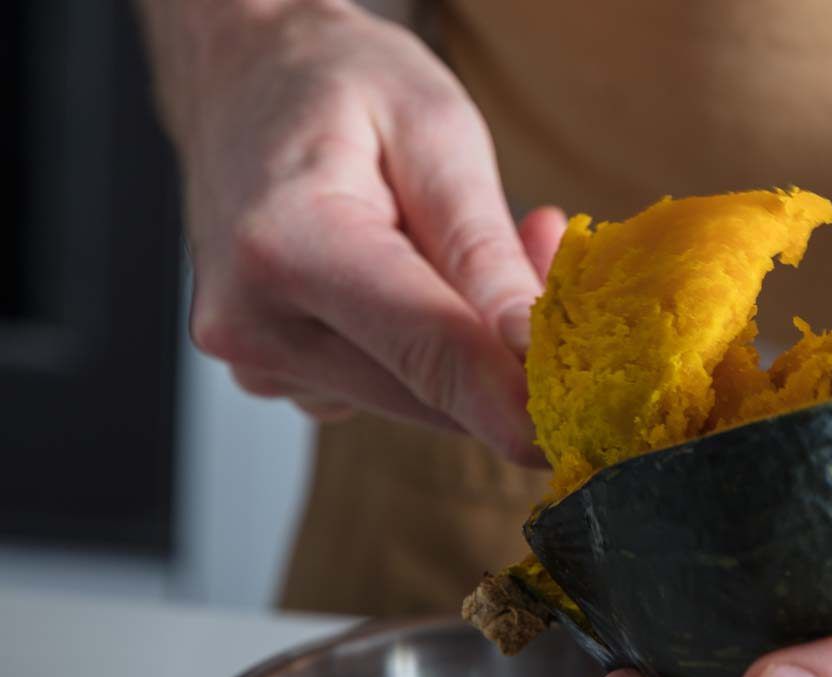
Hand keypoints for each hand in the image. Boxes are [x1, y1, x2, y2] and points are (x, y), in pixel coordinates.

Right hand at [168, 1, 561, 454]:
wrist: (245, 76)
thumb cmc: (337, 84)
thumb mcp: (434, 133)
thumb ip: (482, 251)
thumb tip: (533, 352)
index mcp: (284, 248)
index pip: (427, 355)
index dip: (514, 401)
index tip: (578, 437)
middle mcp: (255, 324)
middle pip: (429, 394)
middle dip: (508, 354)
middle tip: (550, 253)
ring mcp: (260, 362)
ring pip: (418, 399)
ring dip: (473, 347)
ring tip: (467, 237)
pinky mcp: (279, 377)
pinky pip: (390, 387)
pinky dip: (432, 351)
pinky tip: (428, 277)